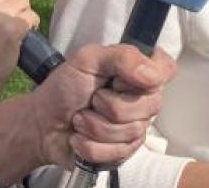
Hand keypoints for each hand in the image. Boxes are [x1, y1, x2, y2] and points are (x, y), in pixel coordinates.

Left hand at [0, 43, 173, 177]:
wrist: (41, 124)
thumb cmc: (64, 88)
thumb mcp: (87, 60)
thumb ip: (122, 57)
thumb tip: (150, 74)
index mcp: (137, 72)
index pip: (166, 69)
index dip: (148, 76)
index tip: (120, 79)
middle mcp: (142, 99)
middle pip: (150, 105)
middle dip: (110, 104)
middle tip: (92, 99)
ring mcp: (135, 128)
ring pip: (130, 131)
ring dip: (94, 126)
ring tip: (81, 119)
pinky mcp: (123, 152)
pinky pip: (116, 152)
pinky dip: (90, 145)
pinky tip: (81, 138)